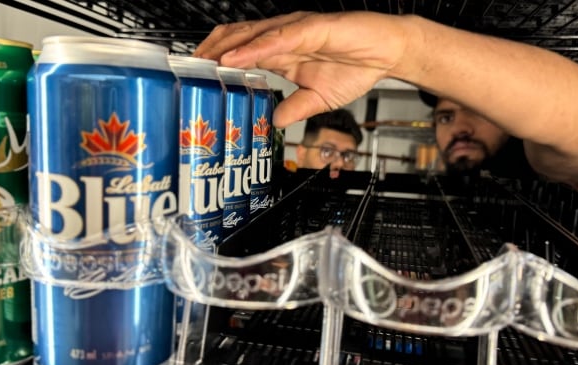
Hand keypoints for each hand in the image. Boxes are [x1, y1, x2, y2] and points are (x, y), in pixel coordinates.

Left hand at [194, 11, 406, 127]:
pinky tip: (238, 57)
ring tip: (203, 62)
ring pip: (252, 35)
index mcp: (281, 52)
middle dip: (210, 52)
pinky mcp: (314, 28)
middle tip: (188, 69)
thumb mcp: (320, 98)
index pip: (239, 51)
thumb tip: (275, 122)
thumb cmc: (357, 66)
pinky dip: (256, 47)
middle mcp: (283, 37)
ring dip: (225, 48)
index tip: (195, 75)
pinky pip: (280, 37)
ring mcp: (296, 30)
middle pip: (236, 38)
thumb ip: (297, 108)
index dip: (215, 59)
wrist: (389, 51)